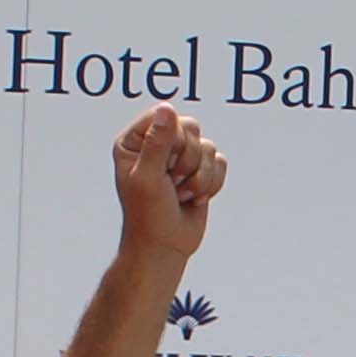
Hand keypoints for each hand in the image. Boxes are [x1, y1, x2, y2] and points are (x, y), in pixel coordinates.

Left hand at [110, 103, 225, 266]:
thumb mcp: (148, 178)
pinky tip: (193, 198)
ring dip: (198, 178)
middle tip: (171, 184)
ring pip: (209, 147)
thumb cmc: (148, 215)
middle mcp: (158, 143)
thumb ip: (158, 143)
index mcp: (135, 141)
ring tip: (181, 195)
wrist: (164, 247)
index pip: (165, 116)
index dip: (173, 142)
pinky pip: (220, 162)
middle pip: (191, 128)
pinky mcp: (200, 170)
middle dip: (187, 162)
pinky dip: (211, 184)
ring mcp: (180, 156)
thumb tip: (167, 109)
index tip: (163, 168)